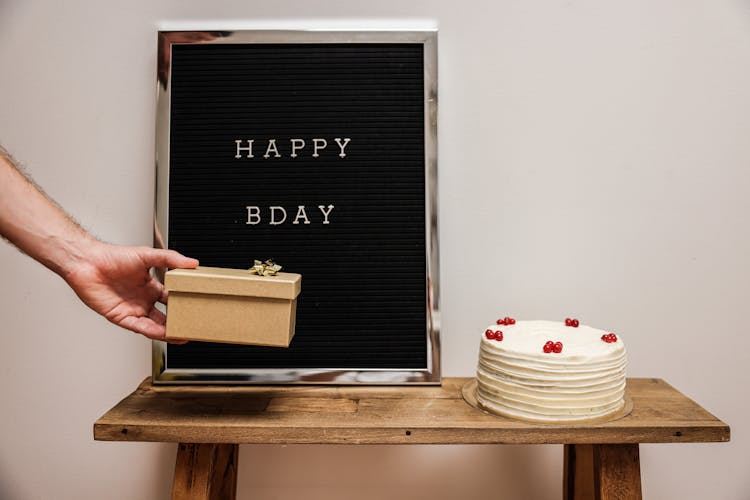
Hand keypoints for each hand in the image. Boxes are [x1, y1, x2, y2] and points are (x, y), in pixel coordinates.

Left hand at [63, 242, 198, 340]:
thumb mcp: (147, 255)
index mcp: (151, 286)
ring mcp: (133, 309)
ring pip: (155, 325)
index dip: (183, 304)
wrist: (88, 263)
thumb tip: (192, 263)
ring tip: (183, 335)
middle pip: (165, 315)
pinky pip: (140, 327)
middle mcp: (142, 299)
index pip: (171, 298)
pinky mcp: (121, 317)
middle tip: (193, 325)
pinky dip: (153, 332)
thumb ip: (170, 259)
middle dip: (179, 322)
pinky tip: (164, 334)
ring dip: (168, 331)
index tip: (197, 306)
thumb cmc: (112, 256)